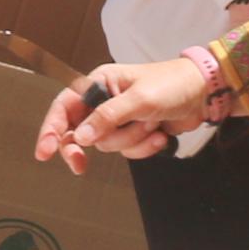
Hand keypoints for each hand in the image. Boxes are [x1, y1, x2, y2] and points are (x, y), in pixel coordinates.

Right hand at [34, 57, 215, 171]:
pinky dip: (143, 147)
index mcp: (99, 83)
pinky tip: (159, 136)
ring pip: (107, 145)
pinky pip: (127, 151)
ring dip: (130, 141)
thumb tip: (81, 137)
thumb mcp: (139, 100)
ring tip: (151, 126)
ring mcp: (119, 119)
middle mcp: (104, 101)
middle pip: (79, 132)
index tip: (44, 151)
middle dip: (84, 147)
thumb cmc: (171, 85)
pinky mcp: (134, 133)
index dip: (51, 128)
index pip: (65, 106)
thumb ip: (108, 117)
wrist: (204, 94)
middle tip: (79, 166)